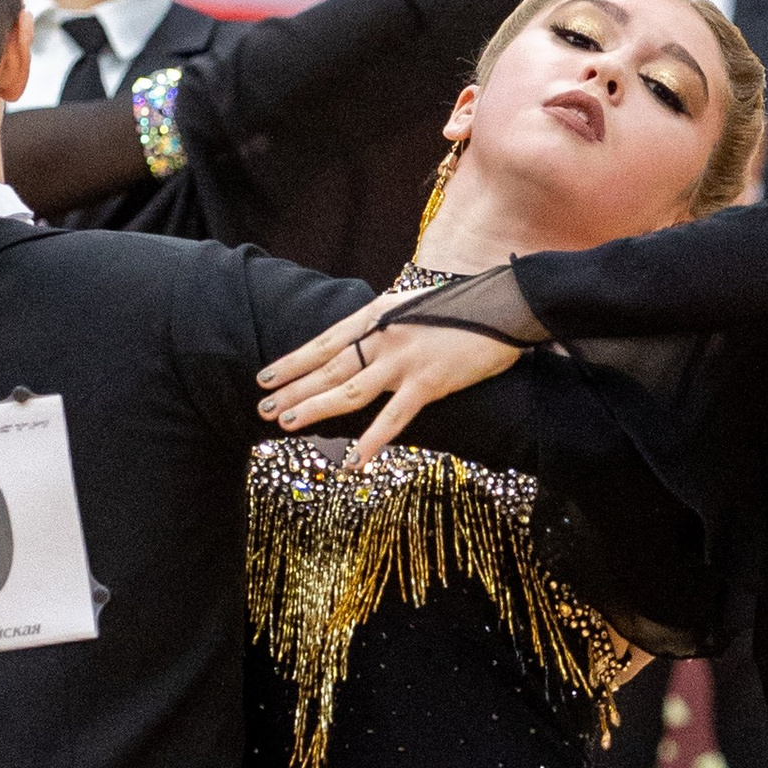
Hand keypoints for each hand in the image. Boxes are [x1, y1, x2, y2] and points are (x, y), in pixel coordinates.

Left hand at [259, 292, 522, 465]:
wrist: (505, 306)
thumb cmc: (463, 307)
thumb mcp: (411, 306)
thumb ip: (385, 323)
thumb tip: (361, 340)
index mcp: (376, 315)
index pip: (325, 343)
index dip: (293, 361)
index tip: (266, 377)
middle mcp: (383, 336)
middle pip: (328, 369)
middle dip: (292, 389)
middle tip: (262, 408)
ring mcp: (404, 360)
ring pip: (349, 391)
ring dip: (315, 409)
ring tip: (287, 425)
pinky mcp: (428, 382)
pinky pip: (394, 417)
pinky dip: (373, 441)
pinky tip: (354, 461)